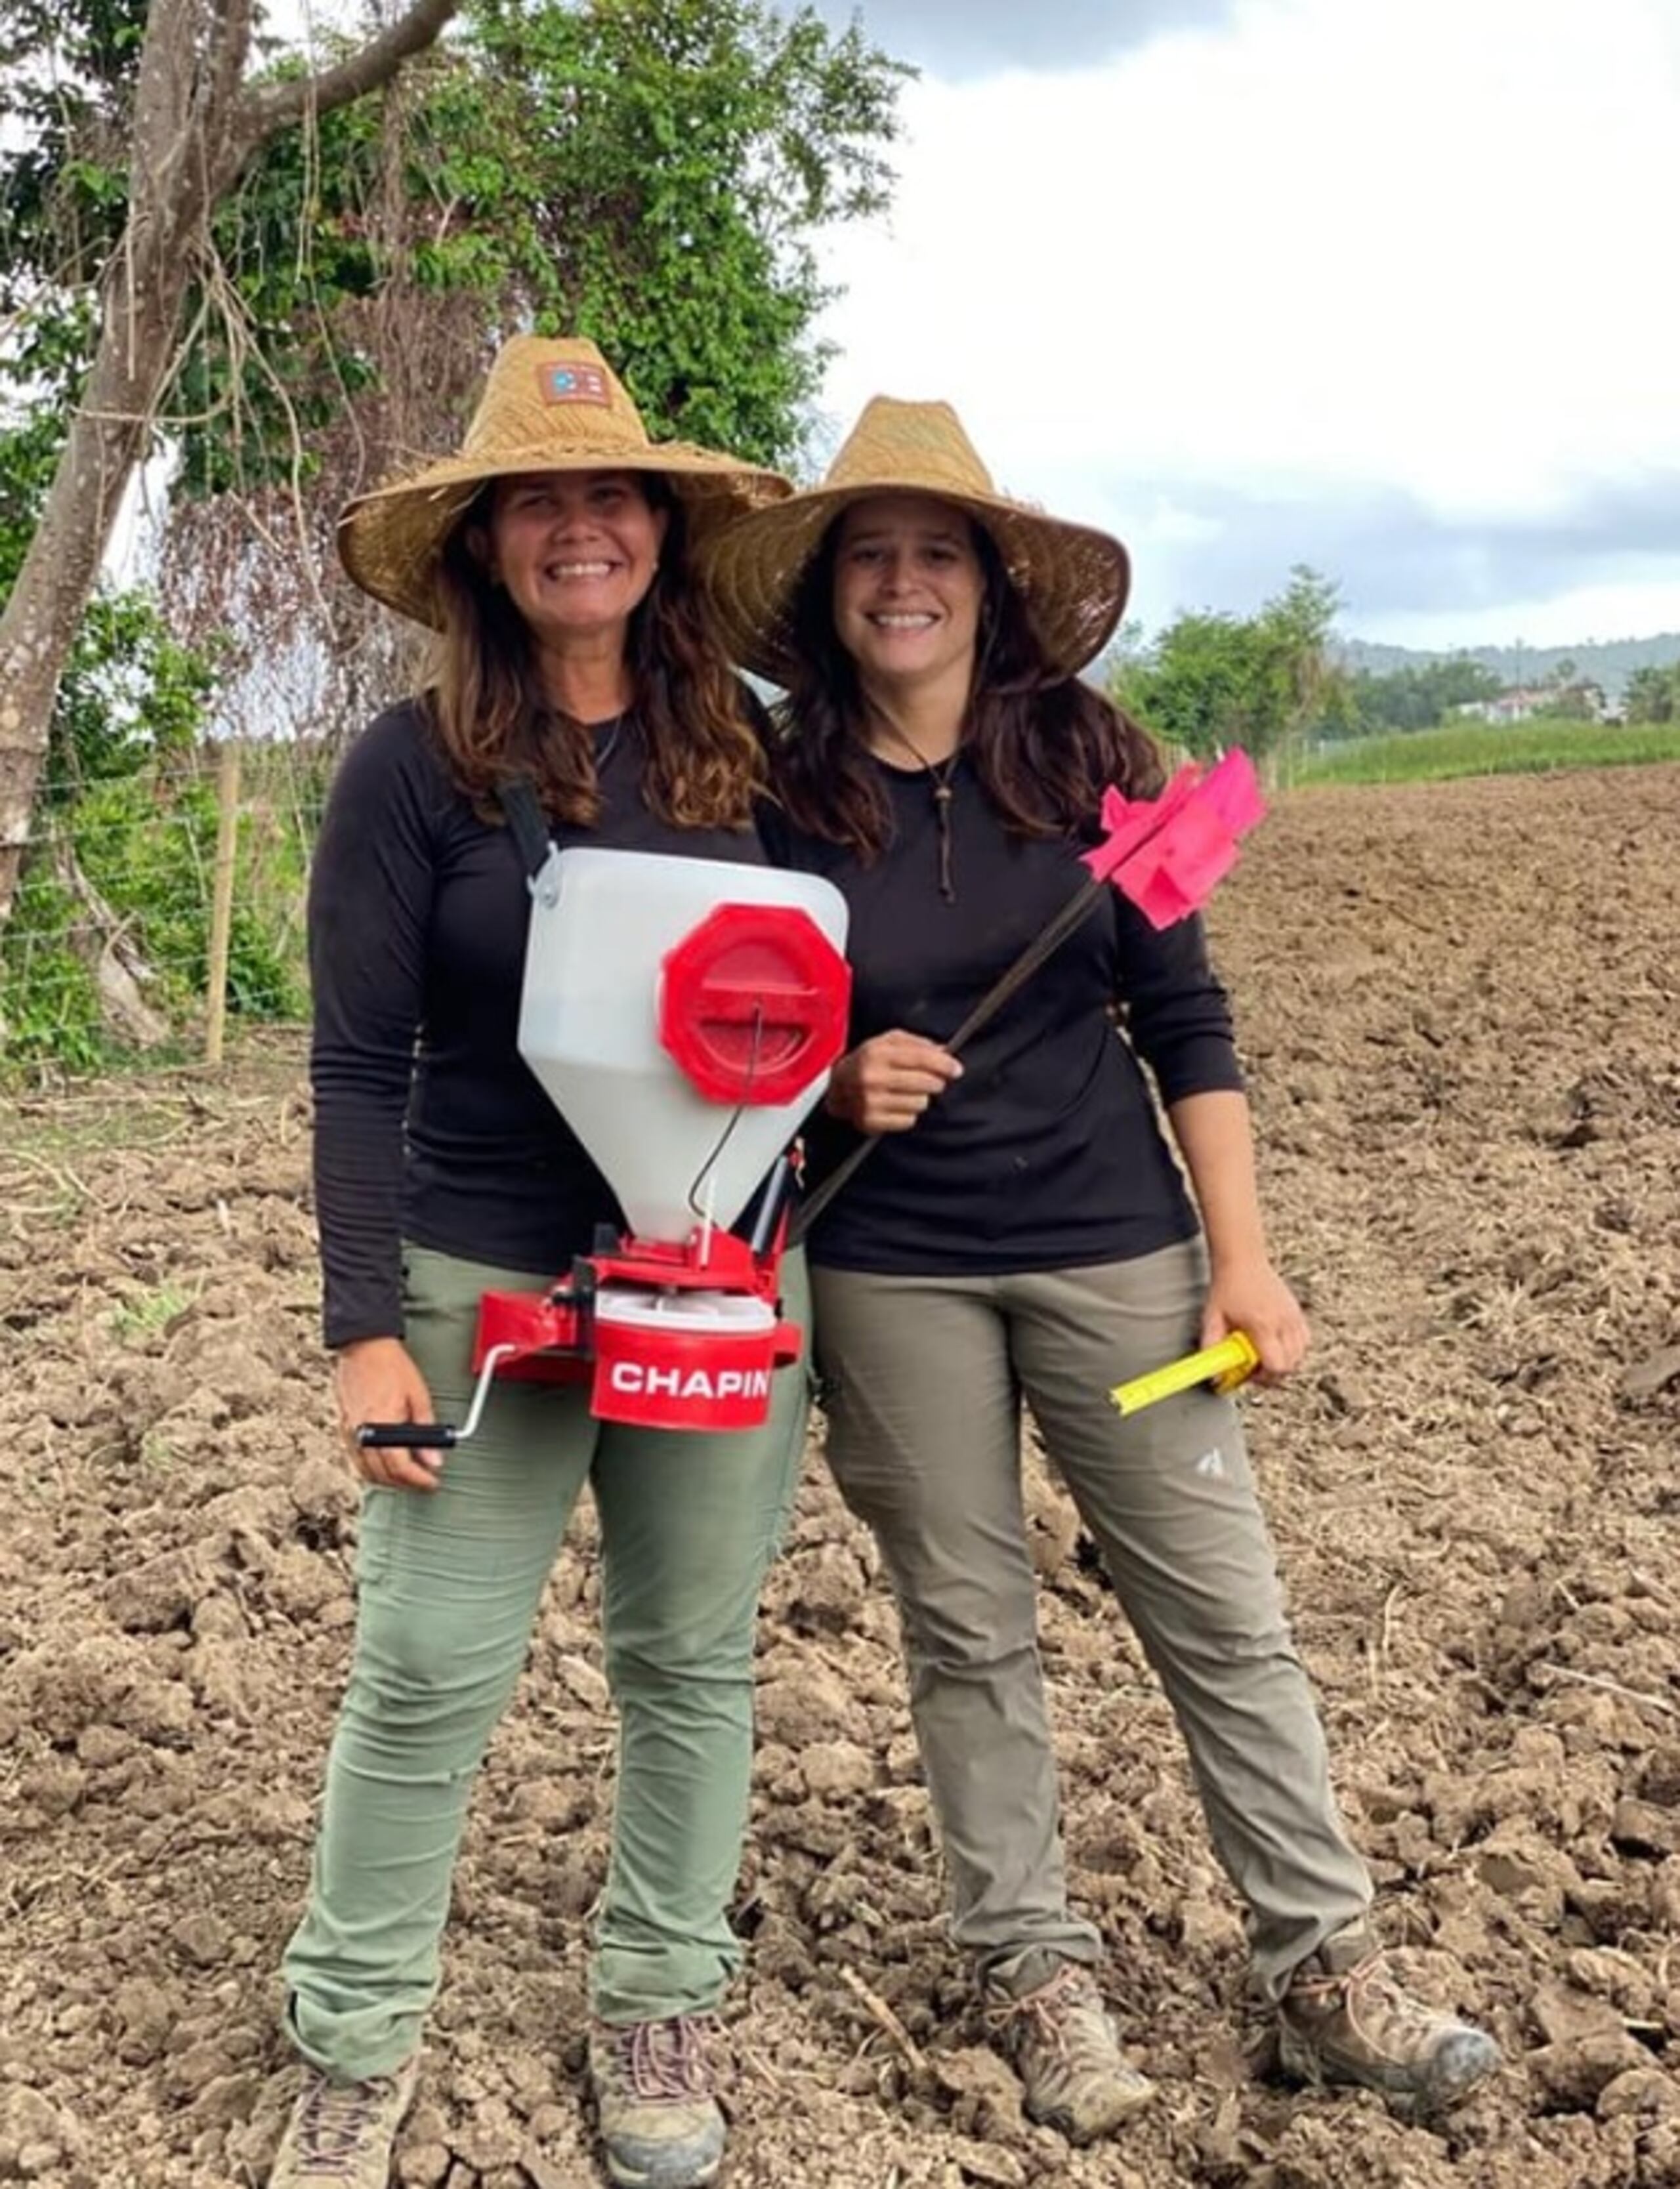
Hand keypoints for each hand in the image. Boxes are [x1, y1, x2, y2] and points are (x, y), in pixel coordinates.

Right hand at [334, 1336, 445, 1491]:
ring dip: (388, 1479)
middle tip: (423, 1482)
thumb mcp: (419, 1396)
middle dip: (405, 1484)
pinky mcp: (344, 1428)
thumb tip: (434, 1459)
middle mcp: (362, 1432)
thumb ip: (426, 1430)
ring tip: (408, 1476)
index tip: (431, 1483)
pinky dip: (372, 1468)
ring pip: (366, 1471)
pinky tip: (386, 1464)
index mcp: (382, 1423)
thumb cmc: (391, 1366)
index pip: (398, 1466)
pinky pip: (356, 1459)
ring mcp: (349, 1431)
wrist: (364, 1347)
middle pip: (382, 1474)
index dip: (417, 1480)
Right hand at [826, 1030, 961, 1133]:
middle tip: (931, 1081)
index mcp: (876, 1053)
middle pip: (926, 1083)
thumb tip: (943, 1051)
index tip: (956, 1069)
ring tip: (906, 1093)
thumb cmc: (868, 1062)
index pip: (921, 1058)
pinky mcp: (870, 1122)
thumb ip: (916, 1043)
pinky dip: (907, 1114)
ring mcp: (870, 1102)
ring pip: (920, 1103)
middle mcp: (871, 1077)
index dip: (944, 1064)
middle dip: (935, 1081)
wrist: (836, 1087)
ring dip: (919, 1098)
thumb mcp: (887, 1042)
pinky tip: (896, 1106)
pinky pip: (909, 1121)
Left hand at [1200, 1259, 1309, 1383]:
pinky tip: (1275, 1343)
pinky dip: (1293, 1349)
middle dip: (1274, 1373)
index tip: (1250, 1374)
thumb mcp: (1211, 1318)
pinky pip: (1304, 1341)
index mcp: (1263, 1325)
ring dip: (1284, 1361)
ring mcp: (1293, 1316)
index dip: (1265, 1378)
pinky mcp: (1297, 1312)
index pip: (1277, 1366)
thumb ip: (1211, 1346)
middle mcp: (1283, 1322)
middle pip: (1292, 1364)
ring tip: (1264, 1354)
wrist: (1243, 1259)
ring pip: (1300, 1354)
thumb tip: (1213, 1373)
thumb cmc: (1228, 1286)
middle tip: (1254, 1367)